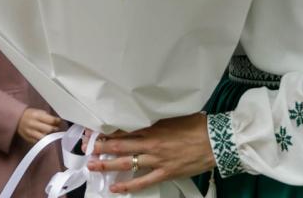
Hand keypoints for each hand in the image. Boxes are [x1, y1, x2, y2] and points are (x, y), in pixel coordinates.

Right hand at [17, 108, 63, 143]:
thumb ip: (47, 116)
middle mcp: (33, 124)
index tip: (59, 122)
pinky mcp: (28, 139)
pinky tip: (45, 137)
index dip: (57, 121)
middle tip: (56, 128)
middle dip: (54, 129)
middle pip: (48, 129)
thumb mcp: (38, 111)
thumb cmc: (30, 114)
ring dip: (49, 136)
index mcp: (36, 115)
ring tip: (51, 133)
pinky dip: (43, 140)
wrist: (17, 119)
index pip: (50, 120)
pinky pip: (39, 142)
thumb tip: (57, 122)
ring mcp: (30, 133)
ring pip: (44, 137)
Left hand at [89, 113, 215, 193]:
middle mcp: (151, 141)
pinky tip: (115, 187)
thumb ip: (156, 117)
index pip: (124, 128)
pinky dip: (128, 185)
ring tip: (92, 165)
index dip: (107, 131)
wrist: (216, 140)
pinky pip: (143, 180)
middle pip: (120, 144)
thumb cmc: (197, 124)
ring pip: (126, 161)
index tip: (93, 131)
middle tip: (86, 147)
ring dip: (107, 164)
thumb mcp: (174, 115)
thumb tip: (142, 115)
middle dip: (101, 146)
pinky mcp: (165, 172)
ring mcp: (157, 158)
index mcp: (153, 125)